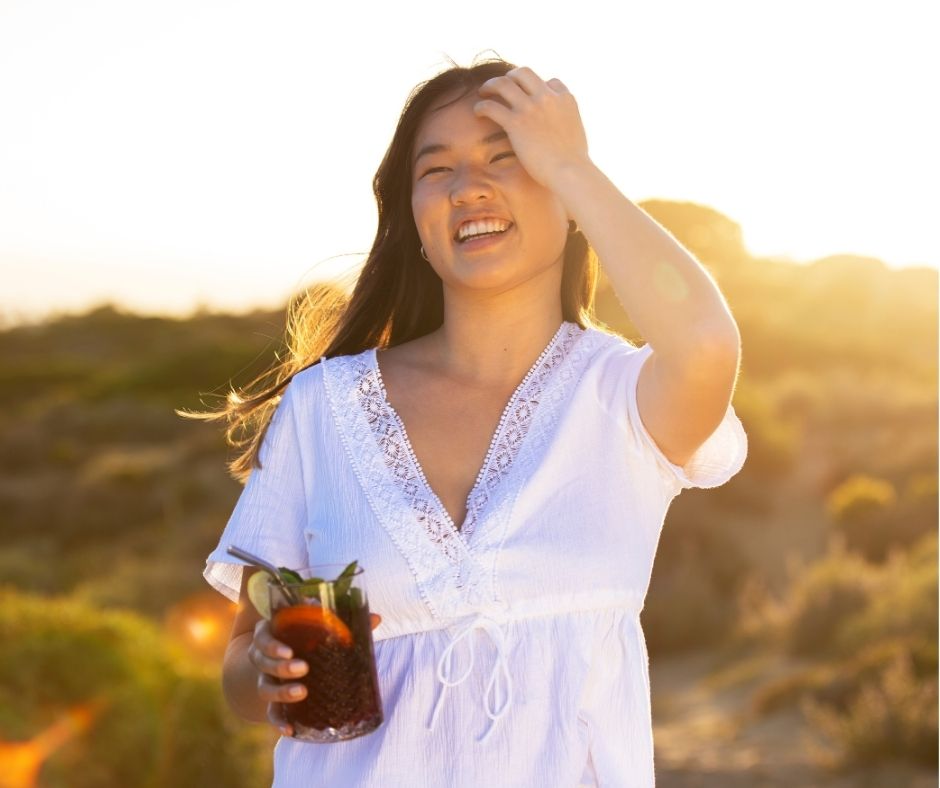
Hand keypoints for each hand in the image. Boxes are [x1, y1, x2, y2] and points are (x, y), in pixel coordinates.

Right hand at [249, 613, 381, 736]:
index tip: (289, 650)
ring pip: (264, 687)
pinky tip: (290, 729)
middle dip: (280, 666)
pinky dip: (279, 721)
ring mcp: (267, 679)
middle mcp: (265, 657)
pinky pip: (271, 713)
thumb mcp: (323, 629)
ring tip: (302, 692)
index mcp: (275, 633)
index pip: (263, 635)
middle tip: (303, 668)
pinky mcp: (274, 701)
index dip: (272, 644)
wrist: (292, 664)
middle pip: (261, 660)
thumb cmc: (311, 640)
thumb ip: (345, 624)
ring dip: (281, 691)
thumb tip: (377, 618)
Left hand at [474, 66, 589, 191]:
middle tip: (501, 86)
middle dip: (510, 76)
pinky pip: (491, 106)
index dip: (538, 87)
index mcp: (565, 99)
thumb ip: (568, 125)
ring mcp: (531, 108)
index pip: (550, 82)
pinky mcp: (516, 123)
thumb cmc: (574, 163)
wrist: (570, 172)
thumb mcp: (577, 135)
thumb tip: (564, 132)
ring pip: (503, 83)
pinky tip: (477, 112)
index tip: (529, 95)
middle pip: (523, 73)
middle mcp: (547, 98)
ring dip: (491, 85)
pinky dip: (482, 106)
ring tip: (483, 92)